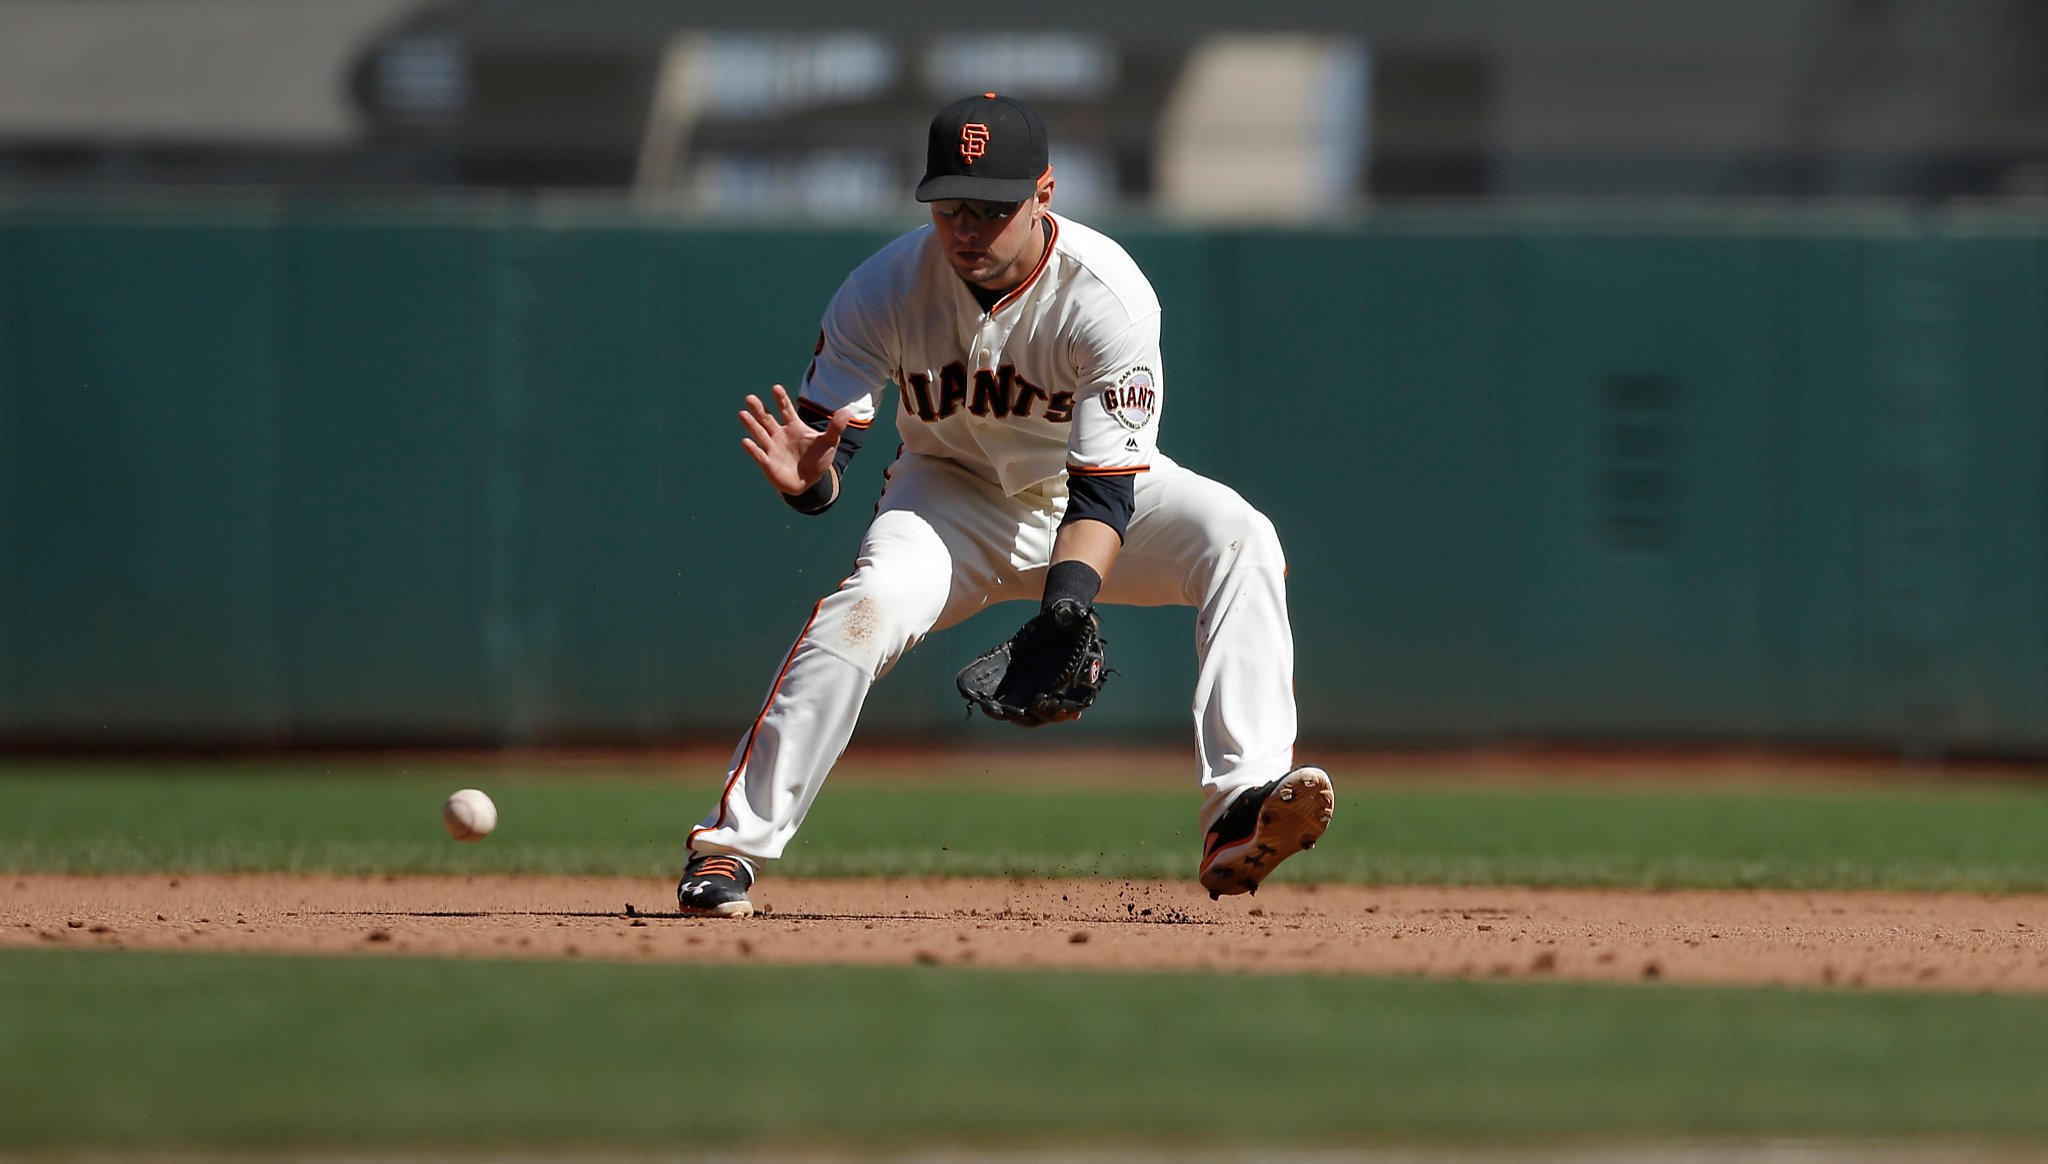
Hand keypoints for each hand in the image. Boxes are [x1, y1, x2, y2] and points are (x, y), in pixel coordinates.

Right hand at [738, 384, 852, 495]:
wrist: (810, 482)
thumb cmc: (818, 459)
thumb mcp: (830, 442)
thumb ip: (835, 427)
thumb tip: (847, 411)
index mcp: (793, 426)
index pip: (786, 409)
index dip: (781, 399)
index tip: (776, 388)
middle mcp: (779, 434)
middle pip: (767, 419)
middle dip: (759, 409)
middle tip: (750, 397)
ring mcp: (772, 448)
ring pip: (760, 434)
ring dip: (751, 425)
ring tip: (742, 413)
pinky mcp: (768, 463)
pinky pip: (759, 455)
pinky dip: (753, 449)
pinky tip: (746, 441)